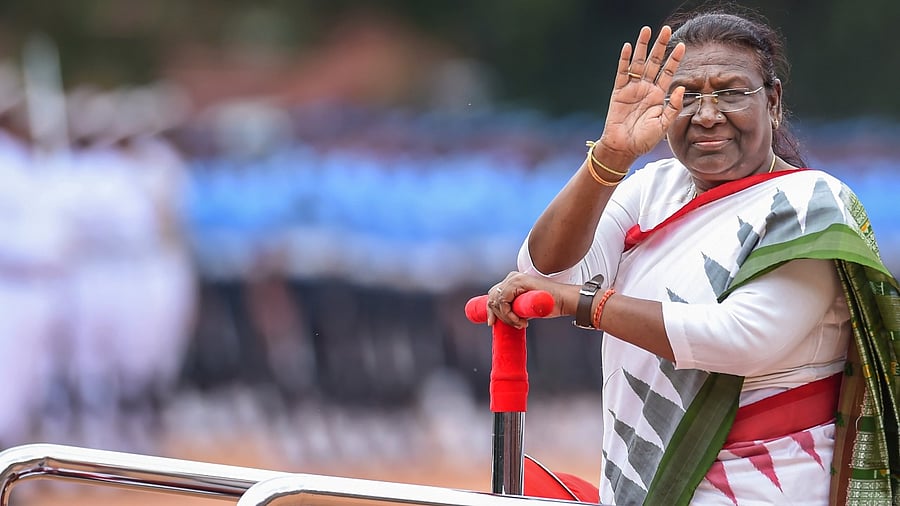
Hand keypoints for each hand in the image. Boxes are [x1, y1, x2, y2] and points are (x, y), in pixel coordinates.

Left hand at [486, 272, 577, 328]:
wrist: (563, 300)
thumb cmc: (548, 304)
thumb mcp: (526, 306)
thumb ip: (516, 308)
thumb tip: (505, 317)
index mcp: (512, 281)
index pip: (494, 295)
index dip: (490, 311)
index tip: (492, 324)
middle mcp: (512, 277)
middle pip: (493, 297)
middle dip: (496, 315)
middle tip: (512, 325)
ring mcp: (514, 278)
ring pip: (498, 301)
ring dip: (506, 317)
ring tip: (520, 323)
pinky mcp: (518, 282)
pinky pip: (504, 301)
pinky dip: (509, 314)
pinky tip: (521, 320)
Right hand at [594, 25, 684, 161]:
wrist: (624, 148)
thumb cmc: (644, 140)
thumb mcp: (664, 125)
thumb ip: (673, 107)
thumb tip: (680, 88)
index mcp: (658, 96)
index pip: (668, 72)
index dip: (675, 59)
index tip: (682, 45)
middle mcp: (646, 88)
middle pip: (654, 62)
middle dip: (660, 45)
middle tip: (666, 29)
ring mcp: (632, 89)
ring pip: (638, 63)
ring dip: (642, 47)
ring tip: (647, 30)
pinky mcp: (618, 92)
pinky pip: (622, 73)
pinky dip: (624, 60)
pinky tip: (627, 48)